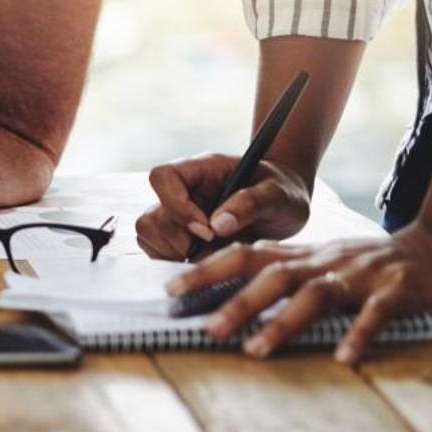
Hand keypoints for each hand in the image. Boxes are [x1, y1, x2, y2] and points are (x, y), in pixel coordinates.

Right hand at [136, 154, 310, 259]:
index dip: (176, 205)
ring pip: (147, 234)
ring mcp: (174, 213)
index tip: (208, 229)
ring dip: (175, 253)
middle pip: (152, 215)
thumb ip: (251, 202)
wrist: (284, 207)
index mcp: (201, 169)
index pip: (163, 177)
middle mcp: (181, 191)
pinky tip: (205, 261)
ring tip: (211, 256)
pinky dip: (175, 261)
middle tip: (214, 250)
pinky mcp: (175, 236)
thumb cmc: (283, 193)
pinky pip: (155, 250)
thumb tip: (218, 225)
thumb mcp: (279, 194)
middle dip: (180, 241)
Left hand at [166, 225, 431, 362]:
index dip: (207, 270)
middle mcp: (324, 261)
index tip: (169, 290)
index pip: (245, 255)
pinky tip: (343, 357)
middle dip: (237, 302)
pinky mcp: (396, 290)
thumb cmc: (365, 264)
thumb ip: (277, 274)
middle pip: (273, 276)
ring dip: (283, 322)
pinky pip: (375, 312)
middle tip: (206, 329)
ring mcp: (359, 275)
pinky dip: (358, 333)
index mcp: (302, 255)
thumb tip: (221, 298)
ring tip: (256, 351)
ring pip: (315, 293)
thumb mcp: (317, 262)